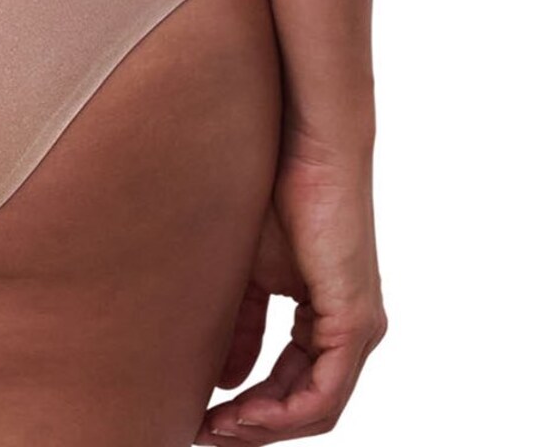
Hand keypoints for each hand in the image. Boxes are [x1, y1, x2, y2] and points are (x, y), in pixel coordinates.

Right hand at [196, 142, 384, 440]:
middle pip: (303, 405)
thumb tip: (224, 379)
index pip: (290, 385)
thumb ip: (241, 323)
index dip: (246, 409)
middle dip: (250, 427)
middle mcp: (349, 329)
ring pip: (315, 408)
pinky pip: (325, 392)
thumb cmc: (274, 185)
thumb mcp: (248, 270)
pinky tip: (242, 413)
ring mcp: (357, 327)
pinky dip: (283, 412)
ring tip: (214, 428)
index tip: (200, 416)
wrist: (303, 139)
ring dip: (262, 427)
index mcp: (325, 316)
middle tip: (202, 433)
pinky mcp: (355, 319)